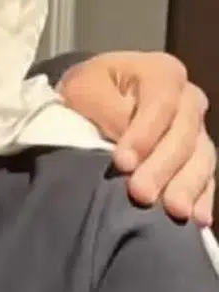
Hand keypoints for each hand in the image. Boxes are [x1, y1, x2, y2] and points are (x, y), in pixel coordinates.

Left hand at [57, 51, 214, 225]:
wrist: (92, 98)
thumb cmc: (88, 91)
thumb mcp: (85, 89)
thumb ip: (109, 109)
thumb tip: (127, 137)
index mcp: (162, 73)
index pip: (161, 104)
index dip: (144, 135)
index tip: (122, 162)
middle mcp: (188, 98)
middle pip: (183, 134)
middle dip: (162, 167)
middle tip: (141, 194)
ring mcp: (196, 128)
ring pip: (200, 157)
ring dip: (187, 185)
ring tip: (174, 211)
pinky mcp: (196, 154)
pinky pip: (206, 176)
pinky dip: (202, 196)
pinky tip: (197, 217)